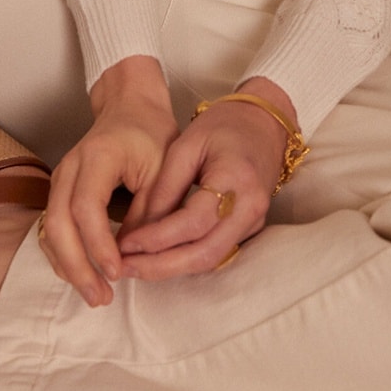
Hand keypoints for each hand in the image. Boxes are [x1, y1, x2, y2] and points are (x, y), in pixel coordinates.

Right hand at [38, 56, 178, 306]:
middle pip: (59, 224)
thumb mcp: (163, 168)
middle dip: (77, 266)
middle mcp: (70, 168)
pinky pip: (53, 227)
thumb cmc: (151, 133)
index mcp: (96, 158)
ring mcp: (60, 179)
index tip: (117, 272)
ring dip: (68, 266)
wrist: (130, 106)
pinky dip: (63, 254)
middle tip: (101, 297)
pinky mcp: (60, 190)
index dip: (98, 245)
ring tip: (95, 295)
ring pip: (50, 229)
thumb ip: (150, 211)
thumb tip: (136, 255)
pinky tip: (82, 275)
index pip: (86, 209)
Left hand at [117, 78, 294, 280]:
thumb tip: (137, 228)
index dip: (156, 238)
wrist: (265, 123)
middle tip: (125, 267)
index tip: (124, 243)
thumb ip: (164, 187)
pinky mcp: (249, 228)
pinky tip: (158, 257)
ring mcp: (254, 222)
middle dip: (161, 266)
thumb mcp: (187, 145)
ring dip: (170, 267)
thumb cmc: (224, 125)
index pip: (193, 222)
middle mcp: (250, 208)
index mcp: (236, 179)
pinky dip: (185, 259)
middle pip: (204, 254)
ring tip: (134, 265)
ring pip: (210, 260)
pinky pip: (216, 251)